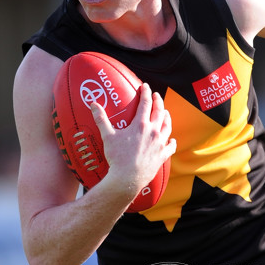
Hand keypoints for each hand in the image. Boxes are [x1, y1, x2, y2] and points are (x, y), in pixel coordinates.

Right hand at [90, 83, 175, 203]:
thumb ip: (101, 119)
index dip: (145, 93)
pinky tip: (171, 140)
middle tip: (156, 95)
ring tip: (165, 113)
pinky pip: (171, 146)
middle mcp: (153, 132)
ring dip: (167, 117)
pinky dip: (171, 141)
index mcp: (140, 125)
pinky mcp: (162, 156)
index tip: (145, 86)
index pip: (145, 103)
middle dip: (158, 101)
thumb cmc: (117, 158)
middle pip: (159, 112)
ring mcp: (160, 144)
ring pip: (167, 126)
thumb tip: (93, 104)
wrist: (128, 178)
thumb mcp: (107, 137)